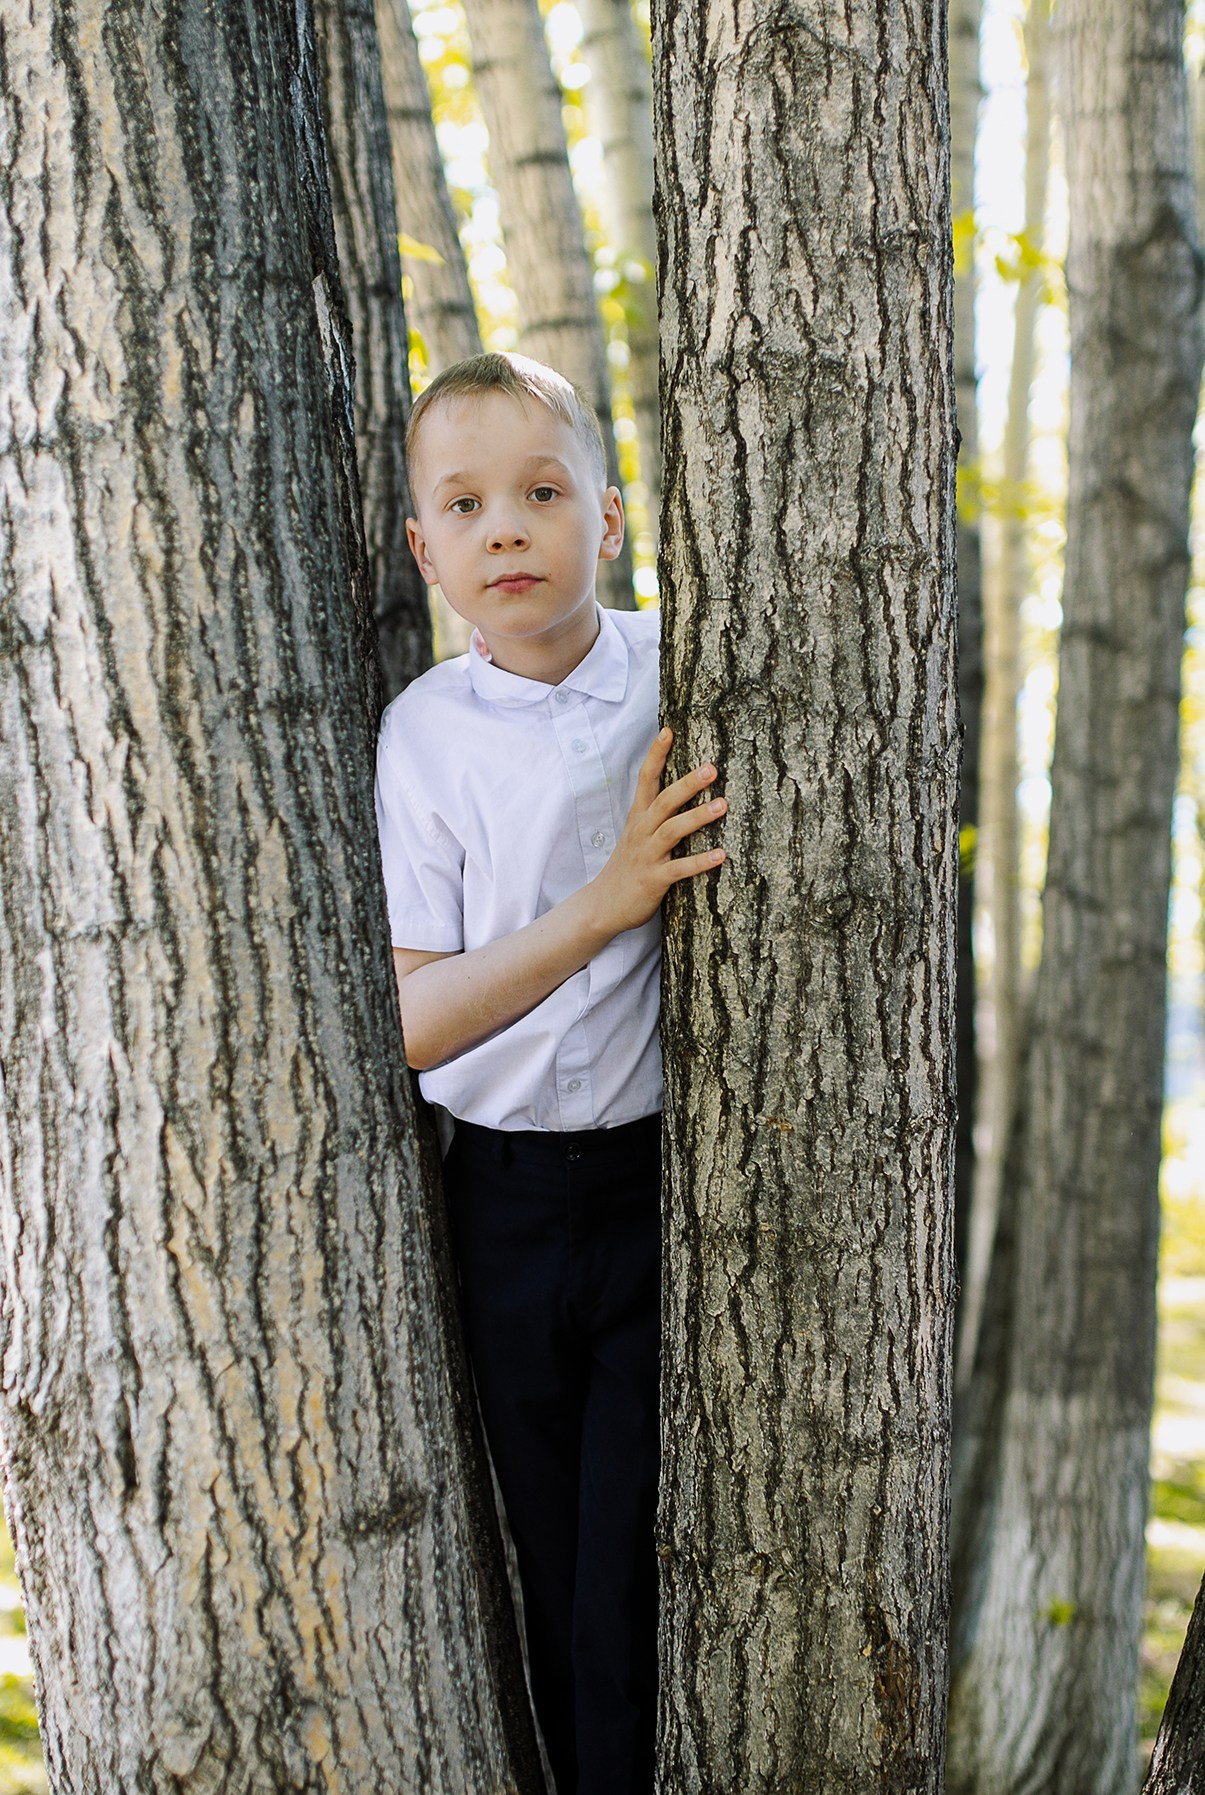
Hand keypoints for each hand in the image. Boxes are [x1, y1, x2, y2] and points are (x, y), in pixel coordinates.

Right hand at [591, 728, 726, 935]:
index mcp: (638, 818)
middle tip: (711, 768)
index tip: (668, 731)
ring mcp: (647, 855)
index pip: (645, 779)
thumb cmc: (628, 867)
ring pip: (672, 831)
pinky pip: (679, 869)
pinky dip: (700, 862)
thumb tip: (682, 791)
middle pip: (664, 801)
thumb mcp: (637, 835)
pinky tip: (721, 855)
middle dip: (687, 783)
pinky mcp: (653, 880)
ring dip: (697, 817)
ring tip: (722, 805)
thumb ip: (657, 815)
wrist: (603, 905)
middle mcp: (642, 832)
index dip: (656, 755)